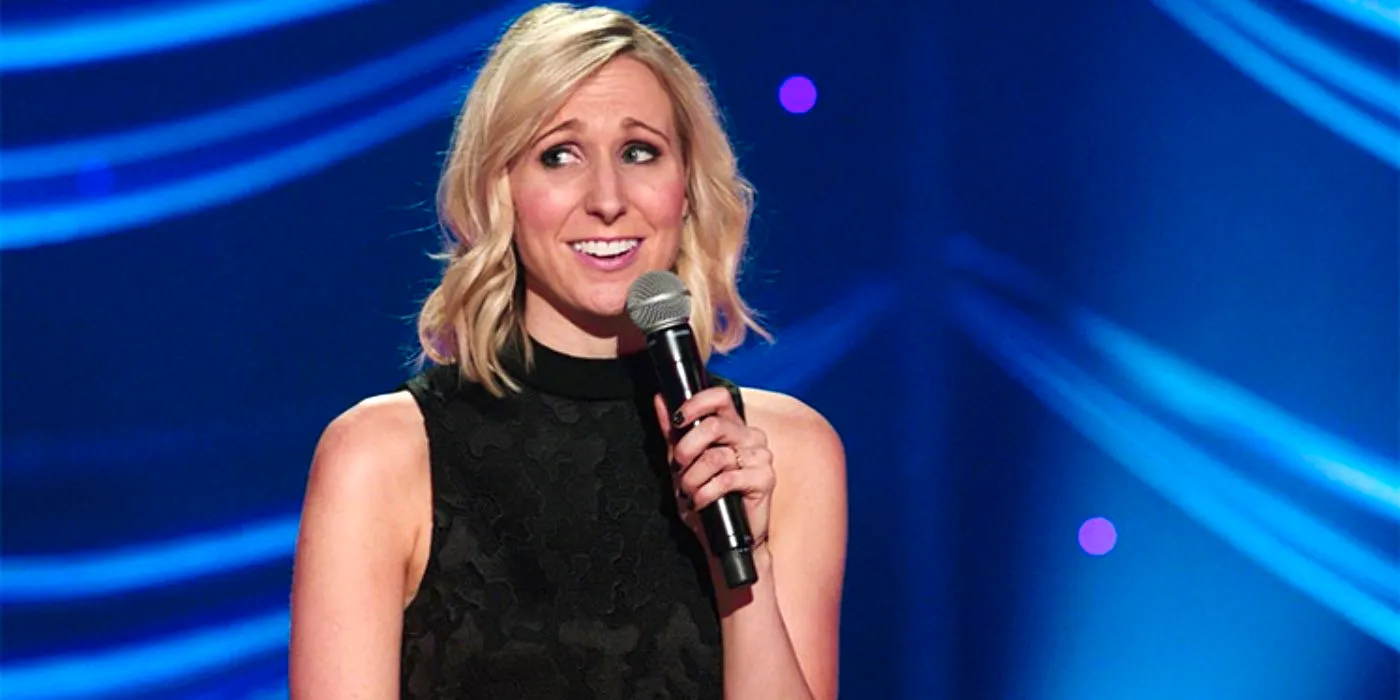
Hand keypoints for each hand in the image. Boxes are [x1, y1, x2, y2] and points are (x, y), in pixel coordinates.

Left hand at [653, 387, 775, 554]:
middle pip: (714, 425)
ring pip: (716, 456)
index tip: (678, 420)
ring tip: (689, 492)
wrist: (723, 538)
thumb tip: (660, 400)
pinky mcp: (765, 479)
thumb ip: (674, 432)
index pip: (720, 397)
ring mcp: (761, 457)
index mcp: (733, 426)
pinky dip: (706, 493)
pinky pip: (727, 479)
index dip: (696, 403)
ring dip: (693, 478)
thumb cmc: (705, 498)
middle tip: (679, 466)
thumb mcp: (683, 463)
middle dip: (686, 448)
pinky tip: (701, 501)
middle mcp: (750, 437)